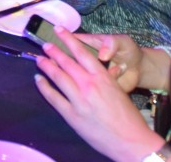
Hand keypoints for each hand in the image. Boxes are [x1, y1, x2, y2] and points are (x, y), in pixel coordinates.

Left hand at [34, 28, 164, 161]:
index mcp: (102, 77)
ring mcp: (79, 100)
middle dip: (54, 52)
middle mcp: (89, 85)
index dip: (68, 39)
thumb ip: (103, 78)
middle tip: (45, 45)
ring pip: (58, 77)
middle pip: (67, 63)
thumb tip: (90, 70)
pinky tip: (39, 80)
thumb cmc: (128, 116)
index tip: (59, 30)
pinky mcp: (72, 115)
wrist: (131, 141)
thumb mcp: (118, 90)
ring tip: (39, 59)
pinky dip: (44, 87)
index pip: (81, 52)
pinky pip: (53, 98)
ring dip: (47, 66)